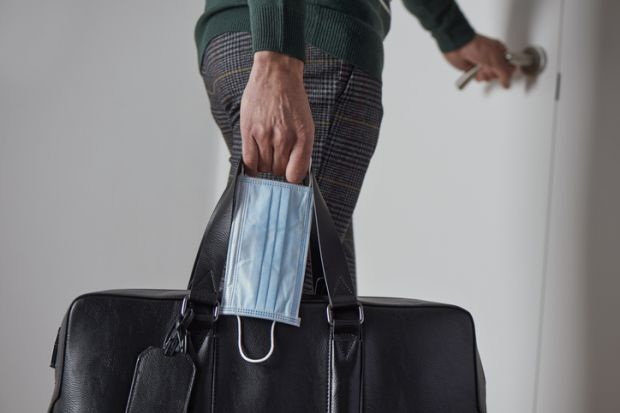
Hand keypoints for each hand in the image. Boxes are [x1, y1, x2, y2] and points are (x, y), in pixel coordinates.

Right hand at [240, 51, 314, 183]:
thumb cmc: (291, 99)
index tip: (289, 177)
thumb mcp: (306, 123)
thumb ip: (302, 148)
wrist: (276, 74)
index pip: (296, 173)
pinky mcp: (249, 130)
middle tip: (277, 162)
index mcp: (303, 136)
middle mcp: (285, 137)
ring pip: (264, 167)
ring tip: (267, 156)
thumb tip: (295, 172)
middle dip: (278, 170)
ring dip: (265, 166)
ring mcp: (265, 134)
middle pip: (279, 171)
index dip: (292, 178)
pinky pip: (249, 160)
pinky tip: (255, 164)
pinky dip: (252, 167)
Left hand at [443, 34, 515, 87]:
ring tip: (480, 66)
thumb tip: (507, 83)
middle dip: (492, 73)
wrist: (459, 47)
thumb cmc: (476, 47)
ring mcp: (483, 65)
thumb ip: (504, 72)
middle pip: (499, 75)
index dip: (506, 71)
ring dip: (483, 74)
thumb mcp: (495, 60)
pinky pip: (479, 79)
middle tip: (488, 66)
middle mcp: (493, 59)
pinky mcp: (474, 70)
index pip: (510, 66)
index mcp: (501, 52)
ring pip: (489, 78)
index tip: (501, 70)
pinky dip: (476, 76)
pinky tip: (474, 70)